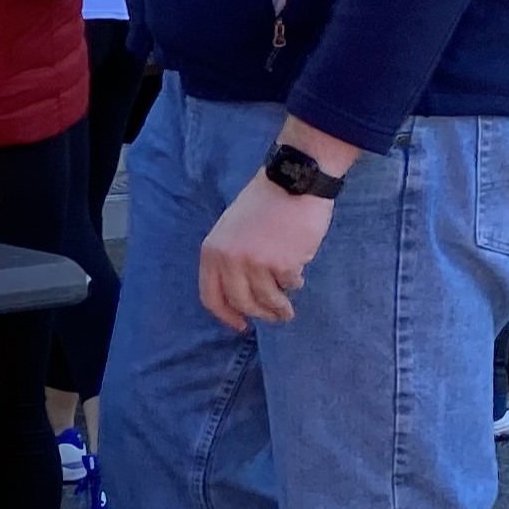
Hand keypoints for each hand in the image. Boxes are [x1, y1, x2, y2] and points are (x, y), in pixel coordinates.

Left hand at [199, 123, 353, 330]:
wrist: (292, 183)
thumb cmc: (263, 204)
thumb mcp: (230, 230)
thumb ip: (229, 259)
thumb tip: (237, 294)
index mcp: (211, 251)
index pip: (210, 296)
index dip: (225, 315)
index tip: (240, 325)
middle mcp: (229, 260)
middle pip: (241, 303)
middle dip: (259, 315)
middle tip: (274, 318)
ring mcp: (255, 263)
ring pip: (267, 301)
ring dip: (280, 309)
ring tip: (288, 310)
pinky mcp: (282, 264)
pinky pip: (290, 285)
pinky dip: (295, 284)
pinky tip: (298, 276)